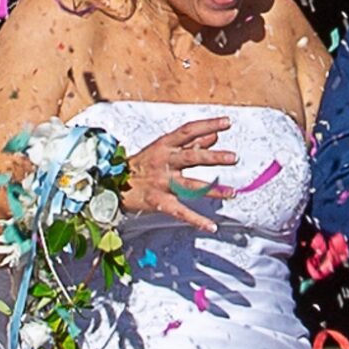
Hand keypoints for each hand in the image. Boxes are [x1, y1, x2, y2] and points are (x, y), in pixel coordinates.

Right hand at [123, 117, 236, 232]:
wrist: (114, 185)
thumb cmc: (143, 164)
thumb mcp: (163, 148)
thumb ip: (191, 142)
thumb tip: (215, 135)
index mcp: (165, 145)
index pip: (188, 131)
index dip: (208, 125)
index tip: (227, 122)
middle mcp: (164, 162)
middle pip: (191, 157)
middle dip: (213, 158)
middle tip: (233, 158)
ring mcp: (162, 183)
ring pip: (190, 186)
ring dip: (212, 190)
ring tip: (231, 193)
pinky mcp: (160, 202)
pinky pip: (181, 212)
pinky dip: (197, 220)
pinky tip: (211, 226)